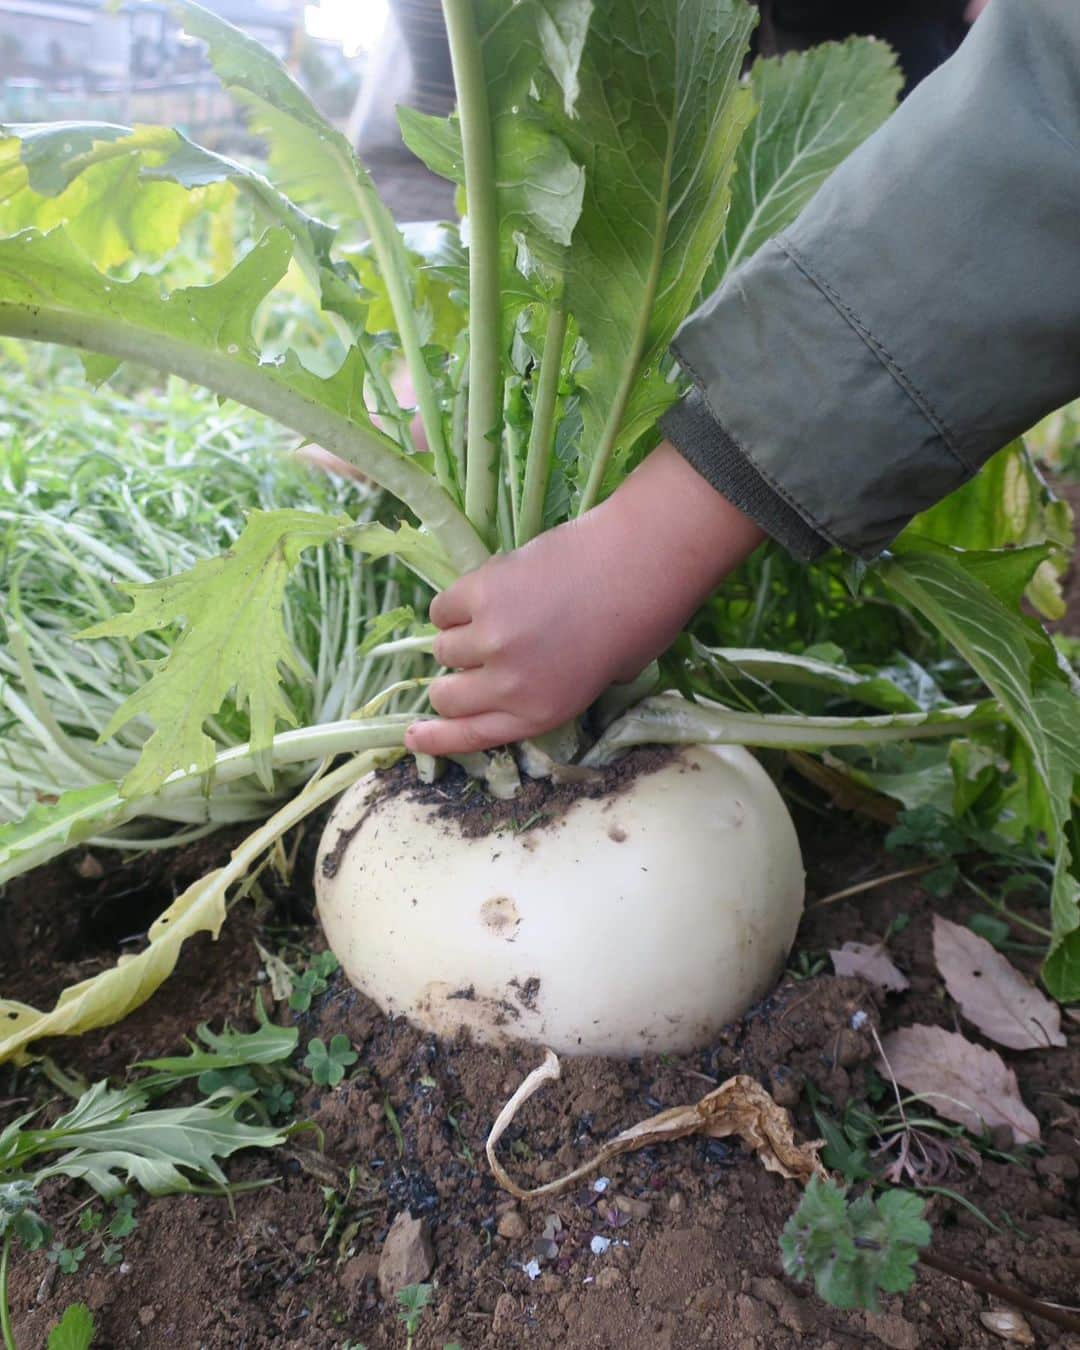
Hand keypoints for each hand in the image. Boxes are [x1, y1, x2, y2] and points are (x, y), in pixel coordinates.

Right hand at [405, 443, 764, 755]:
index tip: (412, 737)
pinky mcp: (479, 594)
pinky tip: (484, 593)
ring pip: (442, 648)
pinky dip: (456, 604)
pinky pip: (443, 608)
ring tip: (494, 617)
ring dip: (460, 637)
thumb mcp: (601, 682)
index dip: (436, 738)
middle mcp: (508, 685)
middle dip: (456, 681)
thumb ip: (553, 690)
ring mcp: (489, 639)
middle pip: (447, 696)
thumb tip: (522, 676)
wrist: (640, 563)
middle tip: (477, 658)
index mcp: (540, 712)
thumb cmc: (639, 623)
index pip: (470, 736)